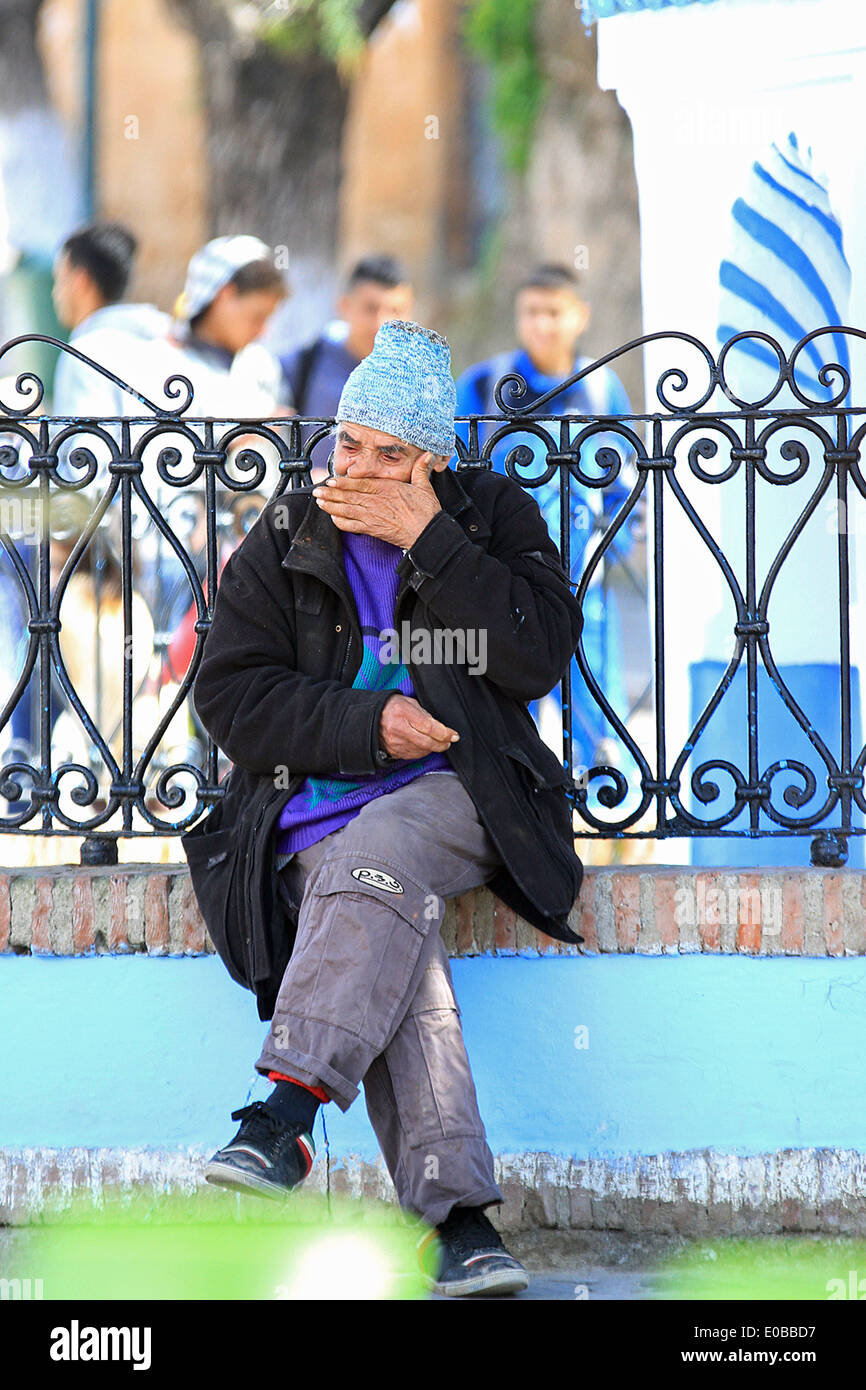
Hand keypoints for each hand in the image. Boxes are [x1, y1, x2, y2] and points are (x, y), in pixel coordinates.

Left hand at [312, 453, 441, 547]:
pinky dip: (341, 523)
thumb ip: (420, 469)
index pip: (360, 484)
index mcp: (386, 489)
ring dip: (331, 506)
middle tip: (317, 490)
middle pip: (348, 496)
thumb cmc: (426, 512)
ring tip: (319, 502)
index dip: (343, 482)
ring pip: (347, 510)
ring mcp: (373, 516)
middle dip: (330, 494)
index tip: (331, 480)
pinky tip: (333, 519)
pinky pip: (352, 526)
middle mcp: (376, 502)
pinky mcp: (373, 529)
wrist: (427, 534)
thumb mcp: (424, 487)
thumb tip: (427, 455)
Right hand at [379, 694, 459, 759]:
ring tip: (438, 742)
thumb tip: (441, 729)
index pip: (428, 727)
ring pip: (422, 751)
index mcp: (402, 713)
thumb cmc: (392, 707)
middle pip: (427, 742)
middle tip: (449, 741)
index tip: (453, 735)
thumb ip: (425, 715)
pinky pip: (414, 755)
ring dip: (434, 748)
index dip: (444, 733)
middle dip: (442, 743)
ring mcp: (395, 743)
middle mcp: (397, 729)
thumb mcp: (410, 704)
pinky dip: (423, 752)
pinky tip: (426, 746)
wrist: (372, 718)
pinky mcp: (394, 752)